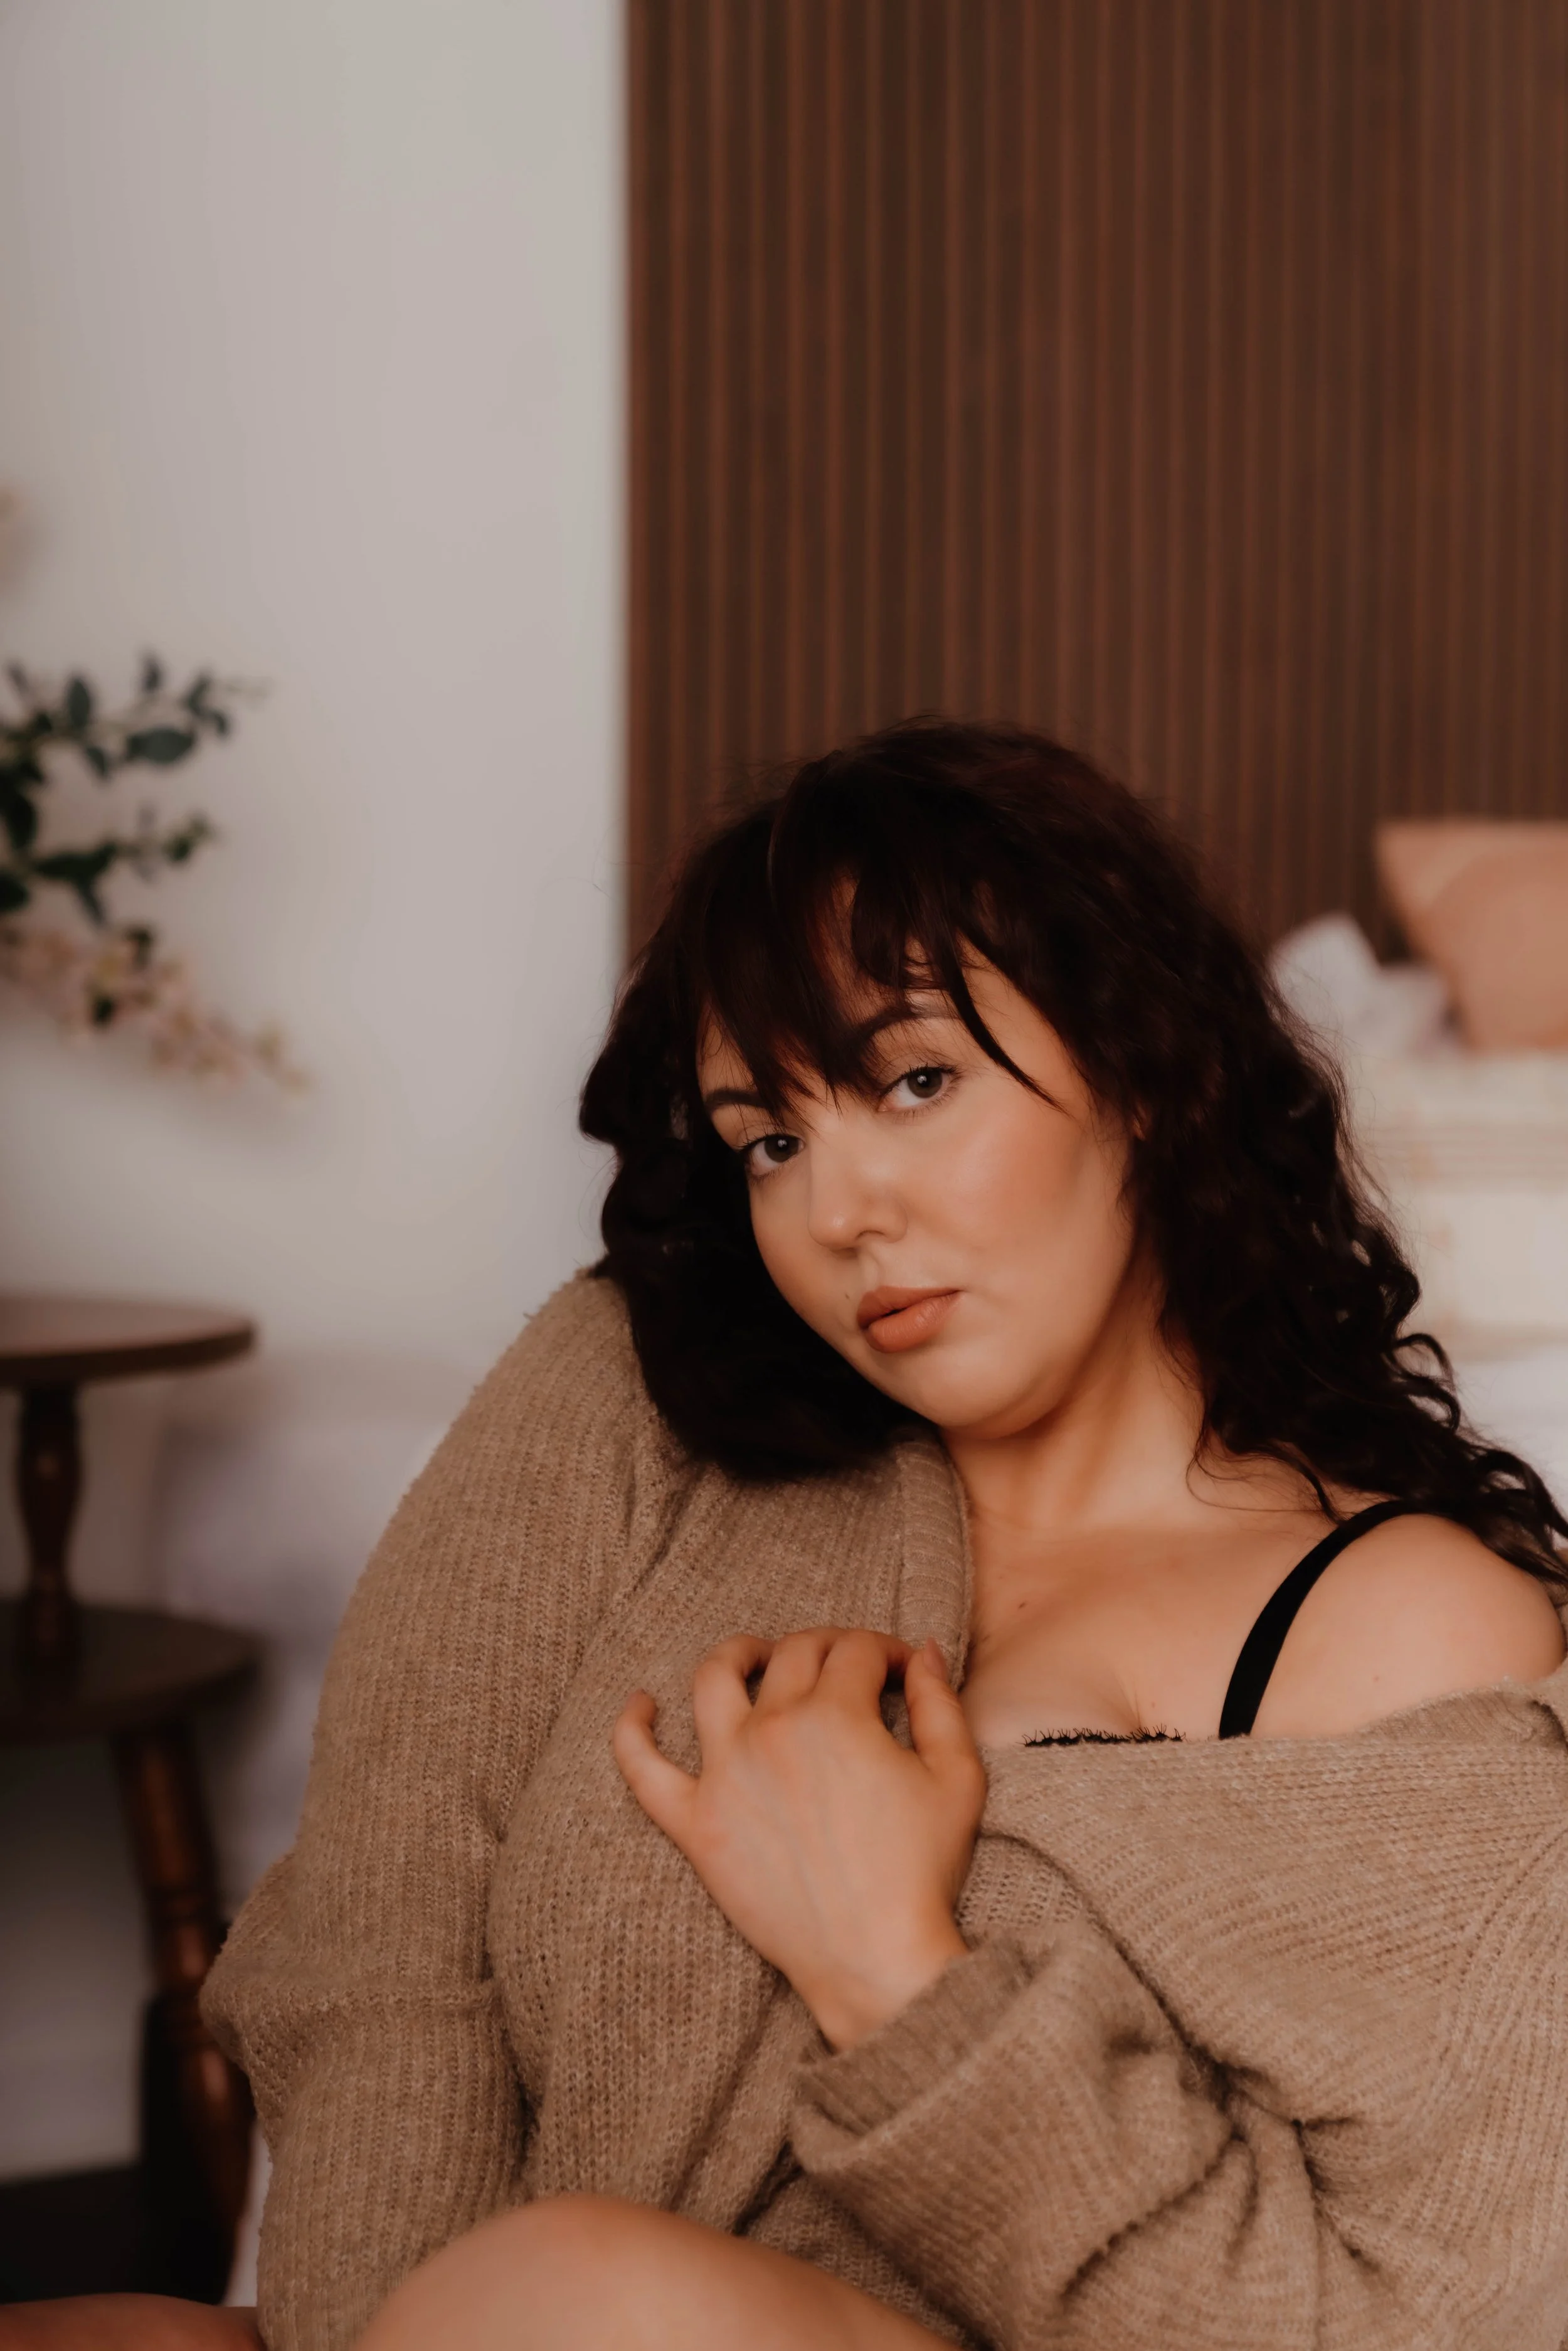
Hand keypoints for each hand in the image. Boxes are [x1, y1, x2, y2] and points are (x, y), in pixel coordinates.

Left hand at [612, 1626, 986, 2050]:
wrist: (875, 1959)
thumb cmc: (922, 1872)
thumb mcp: (957, 1779)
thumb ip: (939, 1702)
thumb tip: (921, 1650)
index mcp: (837, 1715)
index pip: (857, 1650)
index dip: (884, 1651)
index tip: (900, 1673)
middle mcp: (773, 1730)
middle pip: (792, 1654)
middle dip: (828, 1648)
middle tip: (848, 1670)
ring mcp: (726, 1774)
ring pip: (713, 1680)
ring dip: (736, 1654)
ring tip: (755, 1656)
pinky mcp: (695, 1824)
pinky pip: (643, 1768)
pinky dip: (632, 1730)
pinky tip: (639, 1705)